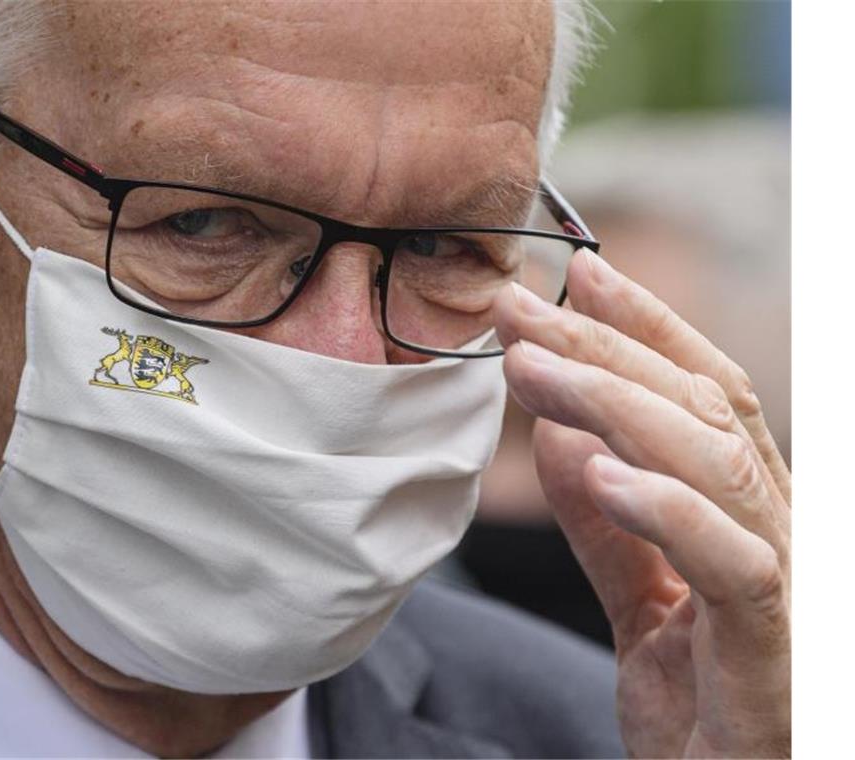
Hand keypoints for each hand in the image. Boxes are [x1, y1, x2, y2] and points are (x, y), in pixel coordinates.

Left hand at [492, 249, 790, 757]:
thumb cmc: (702, 714)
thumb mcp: (641, 606)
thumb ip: (607, 529)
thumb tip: (563, 439)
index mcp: (753, 515)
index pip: (707, 394)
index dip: (648, 329)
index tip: (579, 276)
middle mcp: (784, 531)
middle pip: (702, 409)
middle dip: (604, 349)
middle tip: (515, 312)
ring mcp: (791, 588)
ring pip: (713, 462)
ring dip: (613, 405)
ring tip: (530, 371)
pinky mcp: (777, 653)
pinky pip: (733, 565)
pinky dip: (667, 512)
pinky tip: (600, 474)